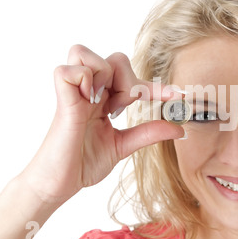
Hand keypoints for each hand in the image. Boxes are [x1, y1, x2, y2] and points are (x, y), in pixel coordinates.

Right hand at [20, 45, 183, 204]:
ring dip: (102, 73)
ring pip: (83, 53)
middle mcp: (90, 92)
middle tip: (122, 108)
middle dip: (128, 79)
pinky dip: (81, 79)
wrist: (58, 185)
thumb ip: (147, 134)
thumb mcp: (122, 146)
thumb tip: (179, 129)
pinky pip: (67, 71)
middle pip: (113, 58)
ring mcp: (74, 95)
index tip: (178, 96)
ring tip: (102, 102)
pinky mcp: (61, 102)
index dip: (157, 87)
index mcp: (104, 101)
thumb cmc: (83, 163)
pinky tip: (88, 101)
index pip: (133, 81)